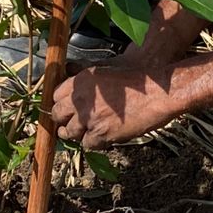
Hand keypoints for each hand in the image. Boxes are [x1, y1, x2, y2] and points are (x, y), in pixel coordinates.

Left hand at [50, 64, 179, 149]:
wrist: (156, 91)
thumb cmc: (135, 77)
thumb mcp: (104, 68)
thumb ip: (82, 72)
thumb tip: (68, 68)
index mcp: (79, 81)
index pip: (55, 96)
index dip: (61, 104)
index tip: (66, 109)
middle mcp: (80, 100)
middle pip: (58, 115)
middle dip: (63, 120)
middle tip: (70, 124)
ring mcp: (89, 118)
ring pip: (70, 133)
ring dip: (76, 133)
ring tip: (86, 132)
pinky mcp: (101, 134)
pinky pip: (87, 144)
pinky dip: (93, 142)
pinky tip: (102, 136)